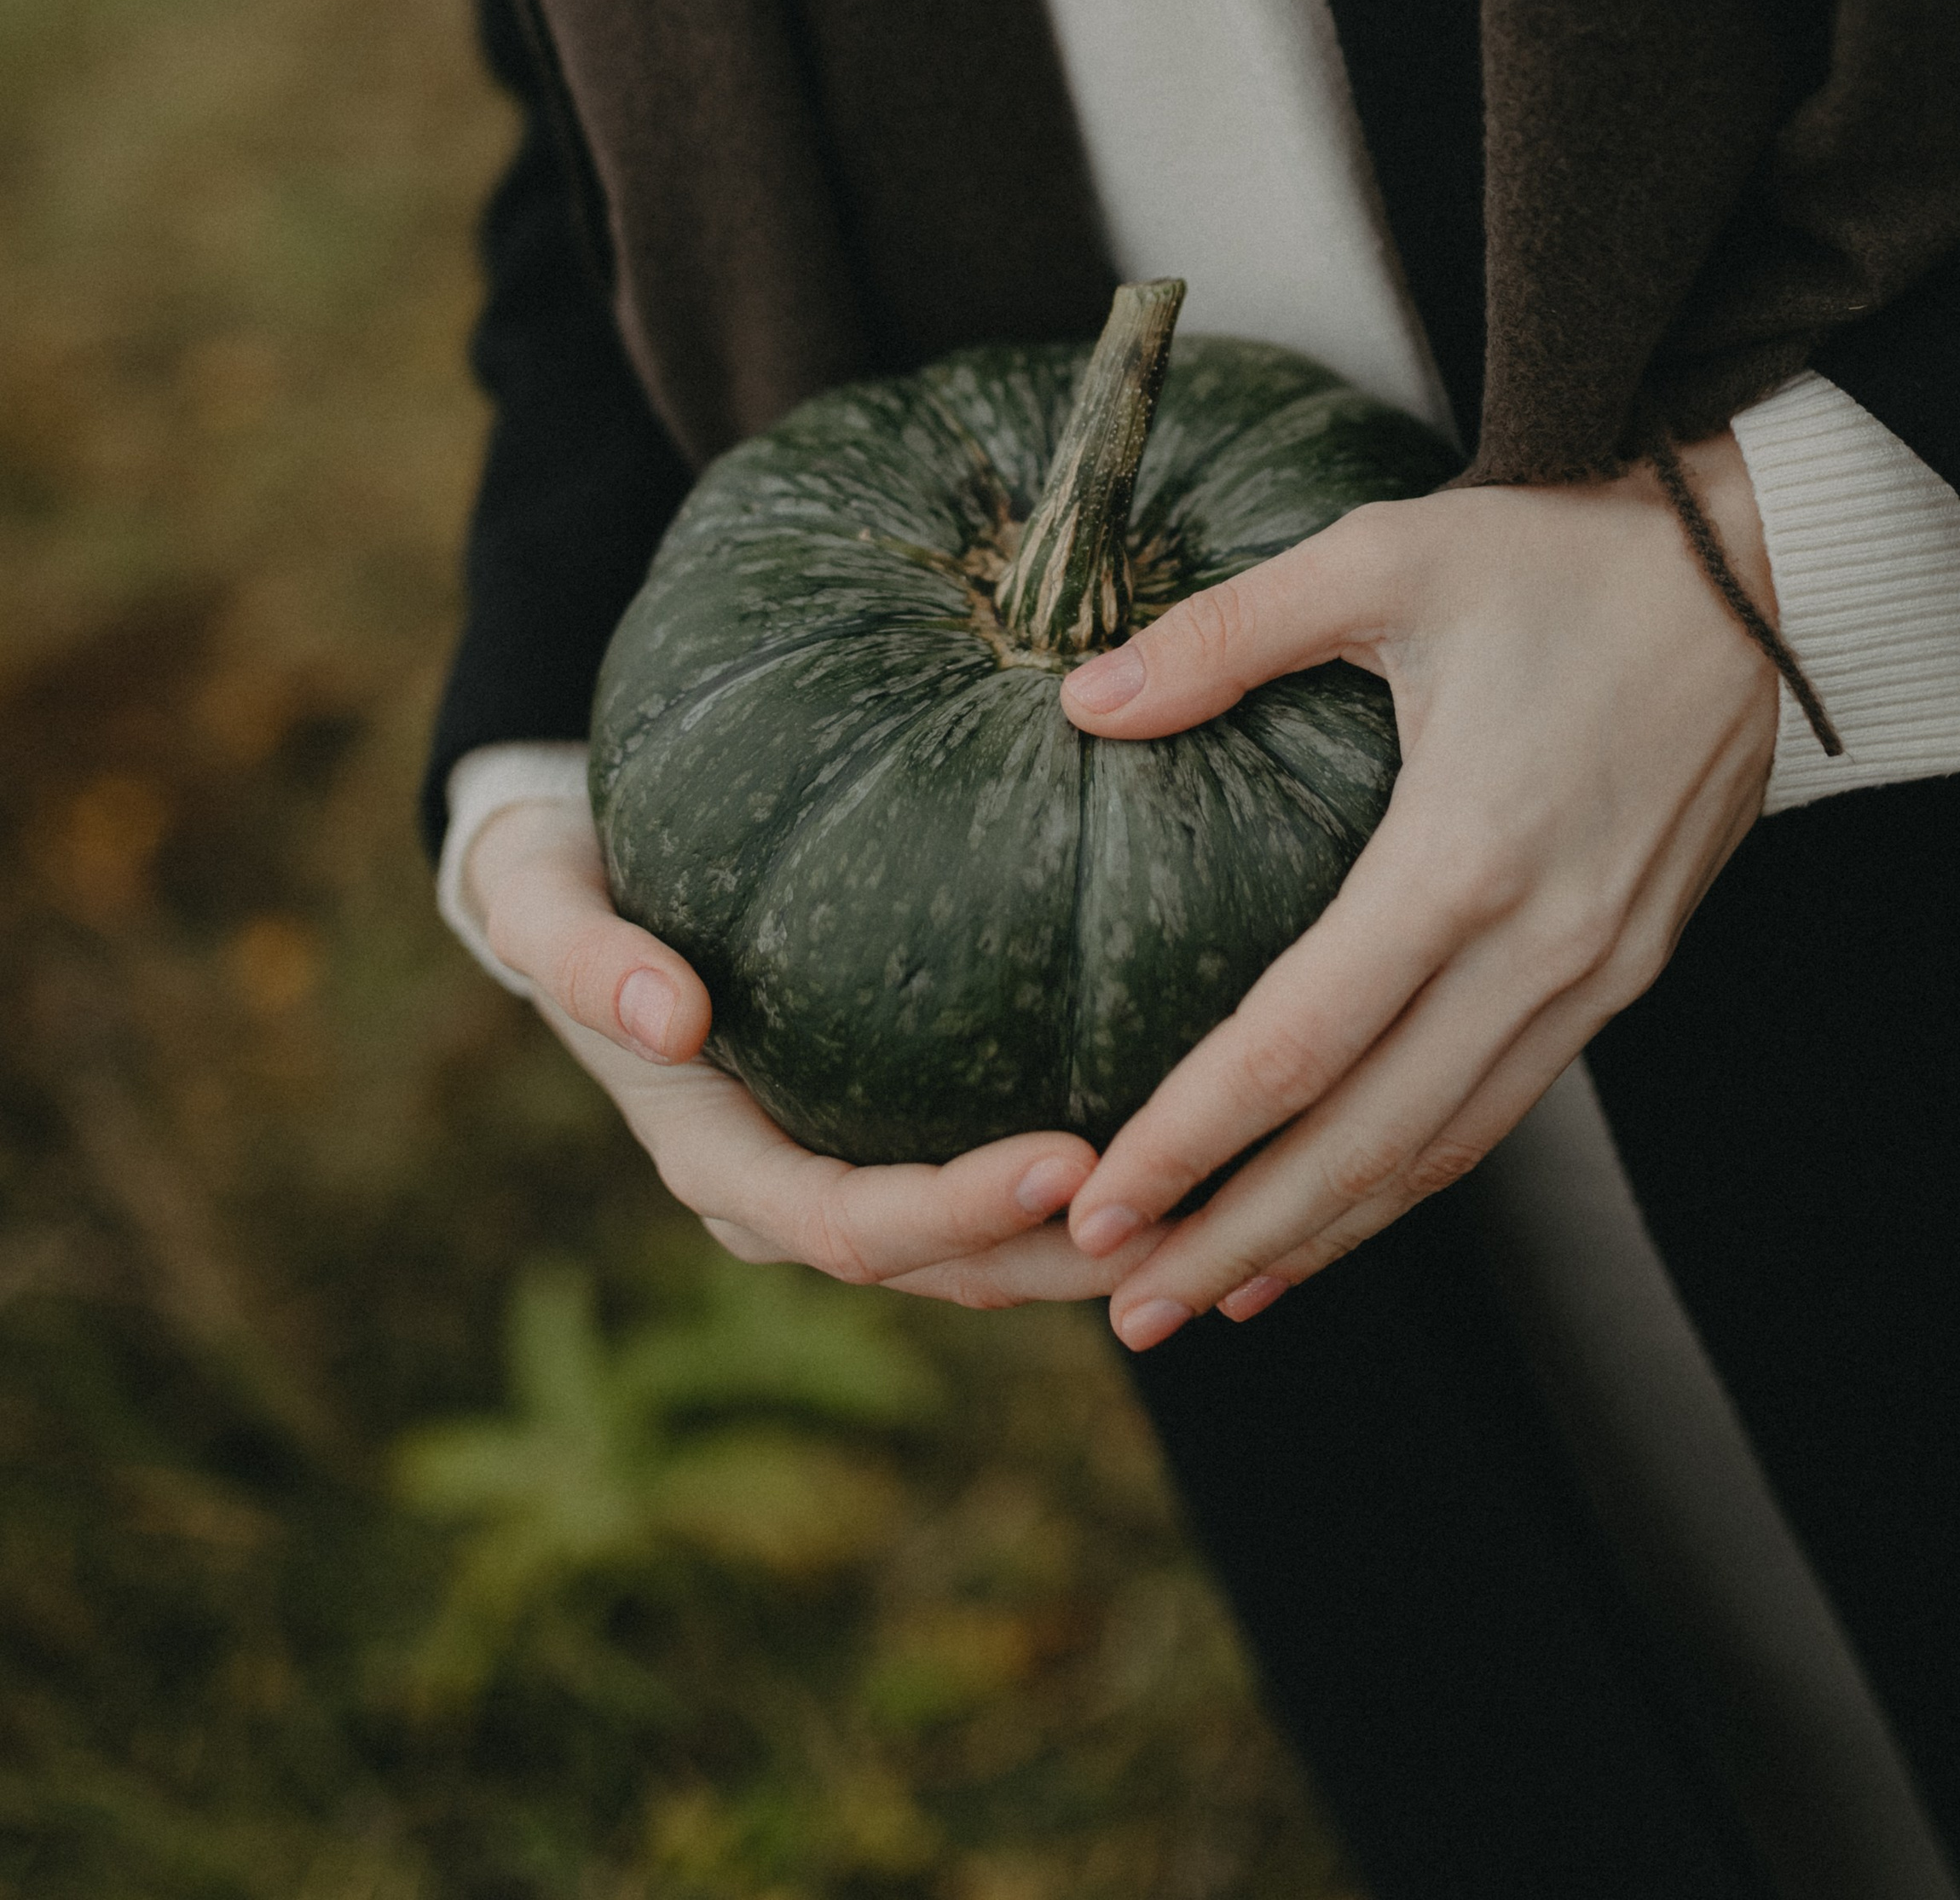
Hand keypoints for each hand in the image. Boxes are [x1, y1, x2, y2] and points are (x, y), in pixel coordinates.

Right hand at [464, 800, 1163, 1306]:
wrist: (566, 888)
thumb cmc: (557, 890)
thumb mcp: (543, 906)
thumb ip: (590, 961)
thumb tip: (669, 1020)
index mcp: (719, 1163)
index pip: (856, 1226)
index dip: (961, 1212)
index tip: (1068, 1158)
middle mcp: (788, 1193)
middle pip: (946, 1267)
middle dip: (1065, 1258)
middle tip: (1190, 1207)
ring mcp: (839, 1170)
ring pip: (984, 1251)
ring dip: (1093, 1246)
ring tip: (1219, 1204)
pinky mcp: (881, 1129)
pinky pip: (990, 1184)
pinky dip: (1076, 1186)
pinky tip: (1179, 1135)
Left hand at [1056, 434, 1777, 1351]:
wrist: (1749, 567)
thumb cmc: (1555, 552)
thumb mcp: (1380, 558)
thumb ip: (1224, 634)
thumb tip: (1081, 701)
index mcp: (1468, 851)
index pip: (1304, 1040)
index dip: (1195, 1134)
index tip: (1098, 1202)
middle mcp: (1543, 942)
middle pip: (1371, 1138)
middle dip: (1242, 1232)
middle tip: (1127, 1302)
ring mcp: (1597, 971)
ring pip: (1445, 1148)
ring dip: (1325, 1232)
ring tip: (1208, 1292)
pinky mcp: (1626, 972)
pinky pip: (1501, 1107)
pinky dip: (1411, 1177)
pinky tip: (1339, 1212)